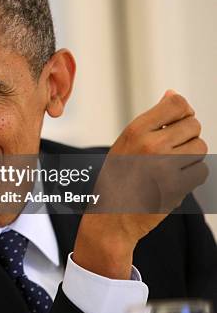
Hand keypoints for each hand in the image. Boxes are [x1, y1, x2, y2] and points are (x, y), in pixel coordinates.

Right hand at [72, 90, 207, 278]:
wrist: (111, 218)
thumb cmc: (117, 179)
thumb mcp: (125, 144)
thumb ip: (151, 122)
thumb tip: (172, 94)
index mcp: (135, 131)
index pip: (177, 104)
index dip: (184, 110)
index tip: (178, 121)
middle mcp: (151, 145)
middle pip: (193, 125)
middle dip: (187, 136)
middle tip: (171, 150)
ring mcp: (166, 166)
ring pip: (200, 147)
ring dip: (191, 156)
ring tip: (171, 166)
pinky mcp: (178, 187)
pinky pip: (201, 171)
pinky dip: (193, 176)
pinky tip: (174, 181)